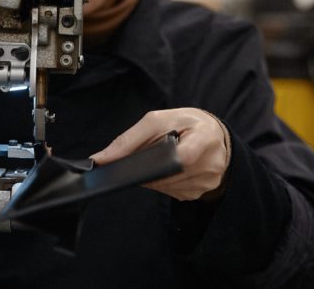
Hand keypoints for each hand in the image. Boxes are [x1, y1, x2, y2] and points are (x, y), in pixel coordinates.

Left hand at [90, 108, 229, 200]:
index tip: (139, 166)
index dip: (158, 164)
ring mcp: (208, 180)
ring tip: (157, 161)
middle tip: (140, 160)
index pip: (184, 156)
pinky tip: (167, 170)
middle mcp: (212, 162)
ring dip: (154, 178)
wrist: (212, 134)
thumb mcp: (158, 119)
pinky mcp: (202, 192)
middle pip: (169, 176)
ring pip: (167, 187)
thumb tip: (101, 159)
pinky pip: (173, 192)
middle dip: (148, 170)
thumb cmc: (186, 123)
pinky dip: (164, 183)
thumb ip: (129, 139)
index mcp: (205, 137)